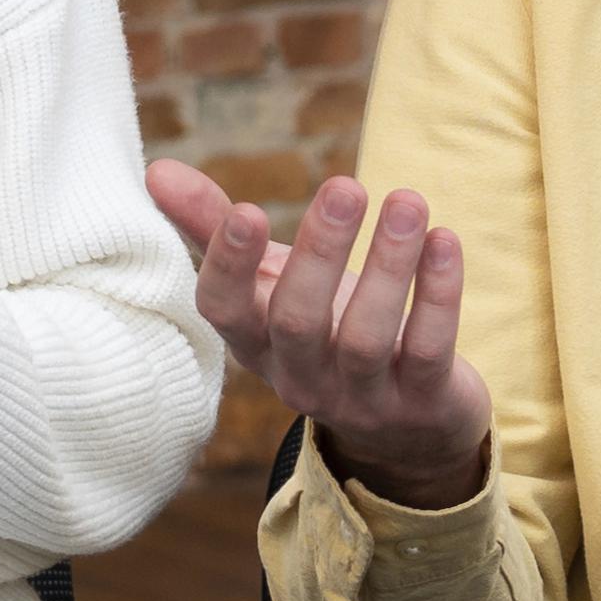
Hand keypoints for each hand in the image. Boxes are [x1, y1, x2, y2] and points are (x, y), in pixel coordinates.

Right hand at [149, 161, 492, 513]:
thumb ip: (215, 229)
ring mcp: (361, 398)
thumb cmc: (325, 331)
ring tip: (407, 201)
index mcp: (255, 343)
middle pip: (296, 322)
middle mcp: (300, 377)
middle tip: (345, 186)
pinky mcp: (421, 403)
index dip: (230, 265)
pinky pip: (426, 350)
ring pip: (365, 337)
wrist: (406, 429)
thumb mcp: (271, 283)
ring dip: (387, 264)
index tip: (248, 209)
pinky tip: (444, 240)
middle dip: (320, 252)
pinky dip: (437, 296)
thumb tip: (156, 171)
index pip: (224, 312)